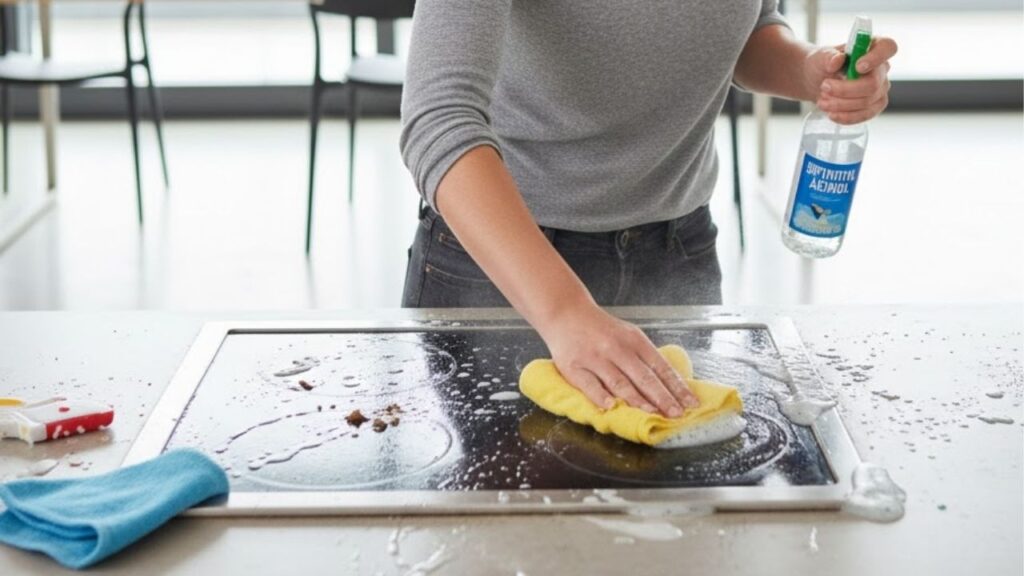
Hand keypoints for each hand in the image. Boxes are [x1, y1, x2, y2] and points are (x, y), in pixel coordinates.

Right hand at [536, 301, 699, 416]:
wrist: (566, 313)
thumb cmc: (601, 329)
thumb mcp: (628, 335)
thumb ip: (645, 358)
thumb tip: (669, 386)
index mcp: (634, 340)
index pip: (661, 367)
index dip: (677, 387)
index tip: (690, 403)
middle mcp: (616, 349)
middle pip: (643, 377)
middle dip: (662, 397)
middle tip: (676, 414)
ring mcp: (595, 358)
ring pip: (619, 382)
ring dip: (637, 399)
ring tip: (651, 413)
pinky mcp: (574, 367)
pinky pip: (589, 384)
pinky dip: (600, 396)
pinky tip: (610, 407)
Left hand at [803, 36, 897, 124]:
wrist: (817, 81)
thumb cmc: (823, 63)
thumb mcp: (821, 56)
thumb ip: (829, 56)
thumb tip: (837, 61)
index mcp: (873, 47)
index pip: (888, 47)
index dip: (876, 58)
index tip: (858, 67)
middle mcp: (881, 68)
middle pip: (873, 83)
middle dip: (845, 89)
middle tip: (824, 87)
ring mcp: (881, 88)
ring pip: (867, 102)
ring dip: (841, 104)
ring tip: (822, 101)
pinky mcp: (875, 106)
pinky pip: (865, 115)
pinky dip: (846, 117)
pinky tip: (832, 114)